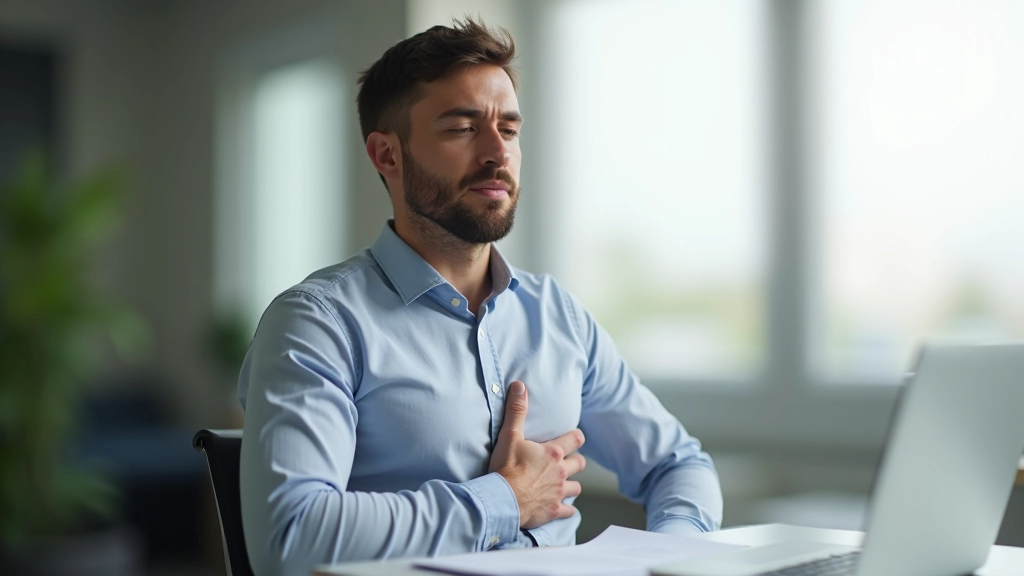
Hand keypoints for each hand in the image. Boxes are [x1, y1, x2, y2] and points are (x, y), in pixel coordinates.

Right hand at [488, 380, 586, 528]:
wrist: (502, 499)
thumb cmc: (506, 468)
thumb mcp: (510, 435)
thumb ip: (517, 411)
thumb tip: (520, 386)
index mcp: (553, 453)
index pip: (576, 439)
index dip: (576, 437)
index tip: (575, 437)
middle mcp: (561, 472)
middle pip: (579, 464)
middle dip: (576, 461)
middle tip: (568, 461)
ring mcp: (559, 493)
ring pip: (577, 487)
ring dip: (572, 485)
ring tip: (563, 484)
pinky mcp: (554, 511)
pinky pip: (569, 511)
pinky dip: (567, 509)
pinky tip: (561, 508)